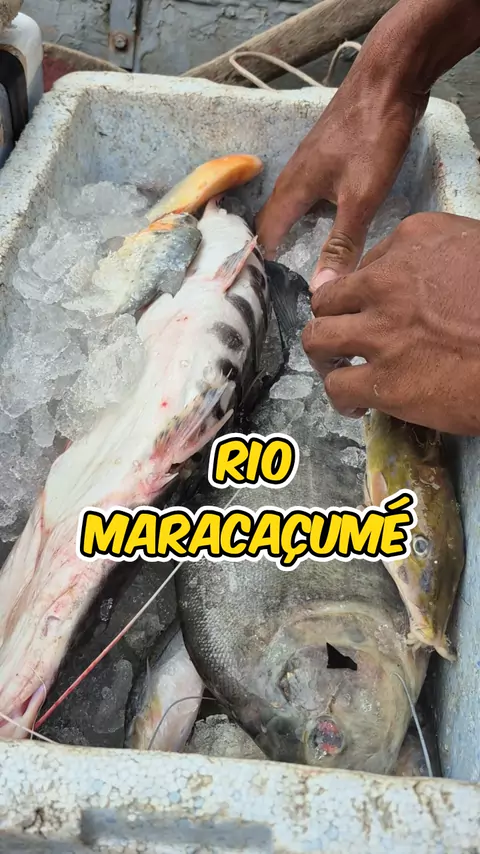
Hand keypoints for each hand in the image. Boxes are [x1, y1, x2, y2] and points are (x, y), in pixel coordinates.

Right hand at [256, 49, 424, 286]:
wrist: (389, 77)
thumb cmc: (372, 135)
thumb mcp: (361, 197)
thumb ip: (342, 242)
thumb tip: (321, 288)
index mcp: (292, 189)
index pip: (263, 235)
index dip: (260, 264)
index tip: (262, 292)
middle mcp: (292, 177)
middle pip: (272, 220)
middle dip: (269, 250)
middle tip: (275, 282)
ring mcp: (309, 164)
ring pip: (289, 206)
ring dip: (287, 232)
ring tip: (292, 261)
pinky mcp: (327, 157)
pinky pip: (307, 194)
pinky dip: (306, 215)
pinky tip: (322, 225)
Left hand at [301, 212, 479, 435]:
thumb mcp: (476, 247)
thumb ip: (439, 255)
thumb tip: (413, 276)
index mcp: (413, 241)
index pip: (365, 264)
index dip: (362, 292)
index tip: (371, 309)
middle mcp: (386, 283)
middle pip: (328, 300)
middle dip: (331, 319)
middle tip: (342, 338)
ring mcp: (382, 334)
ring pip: (319, 340)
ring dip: (325, 355)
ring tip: (339, 367)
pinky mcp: (385, 382)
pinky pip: (339, 387)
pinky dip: (342, 398)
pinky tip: (356, 404)